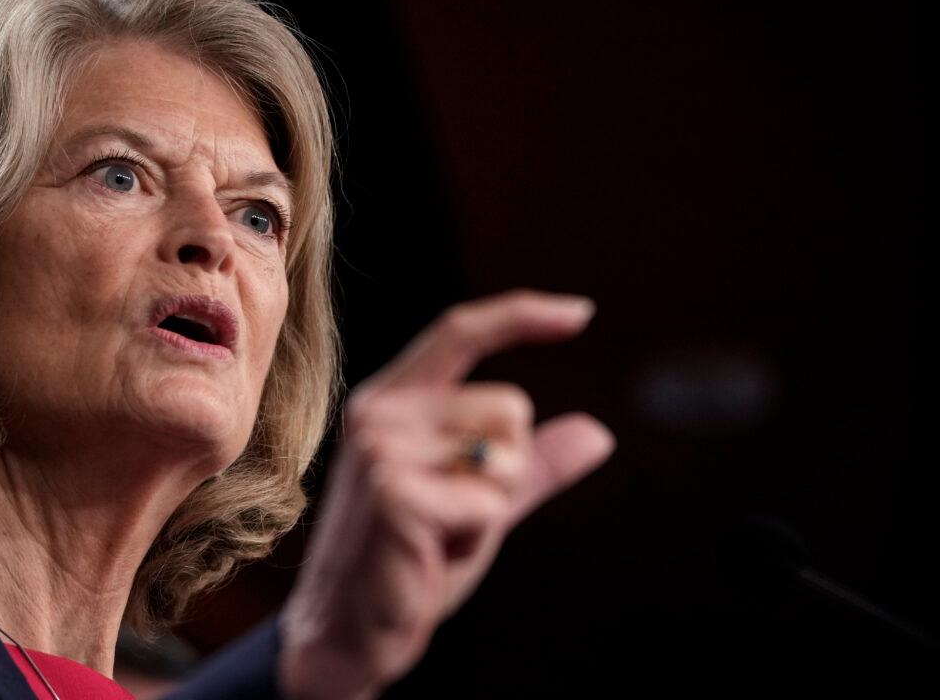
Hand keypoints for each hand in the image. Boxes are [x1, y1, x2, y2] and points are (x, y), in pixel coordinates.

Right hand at [277, 290, 615, 699]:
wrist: (347, 631)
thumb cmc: (408, 562)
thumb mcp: (480, 502)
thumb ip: (532, 466)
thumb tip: (597, 433)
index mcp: (392, 400)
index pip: (460, 333)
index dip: (522, 315)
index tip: (582, 313)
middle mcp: (380, 411)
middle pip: (510, 406)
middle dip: (506, 471)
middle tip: (451, 516)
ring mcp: (380, 447)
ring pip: (505, 456)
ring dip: (490, 507)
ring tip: (438, 533)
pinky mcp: (393, 491)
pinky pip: (489, 502)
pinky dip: (476, 536)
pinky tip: (430, 551)